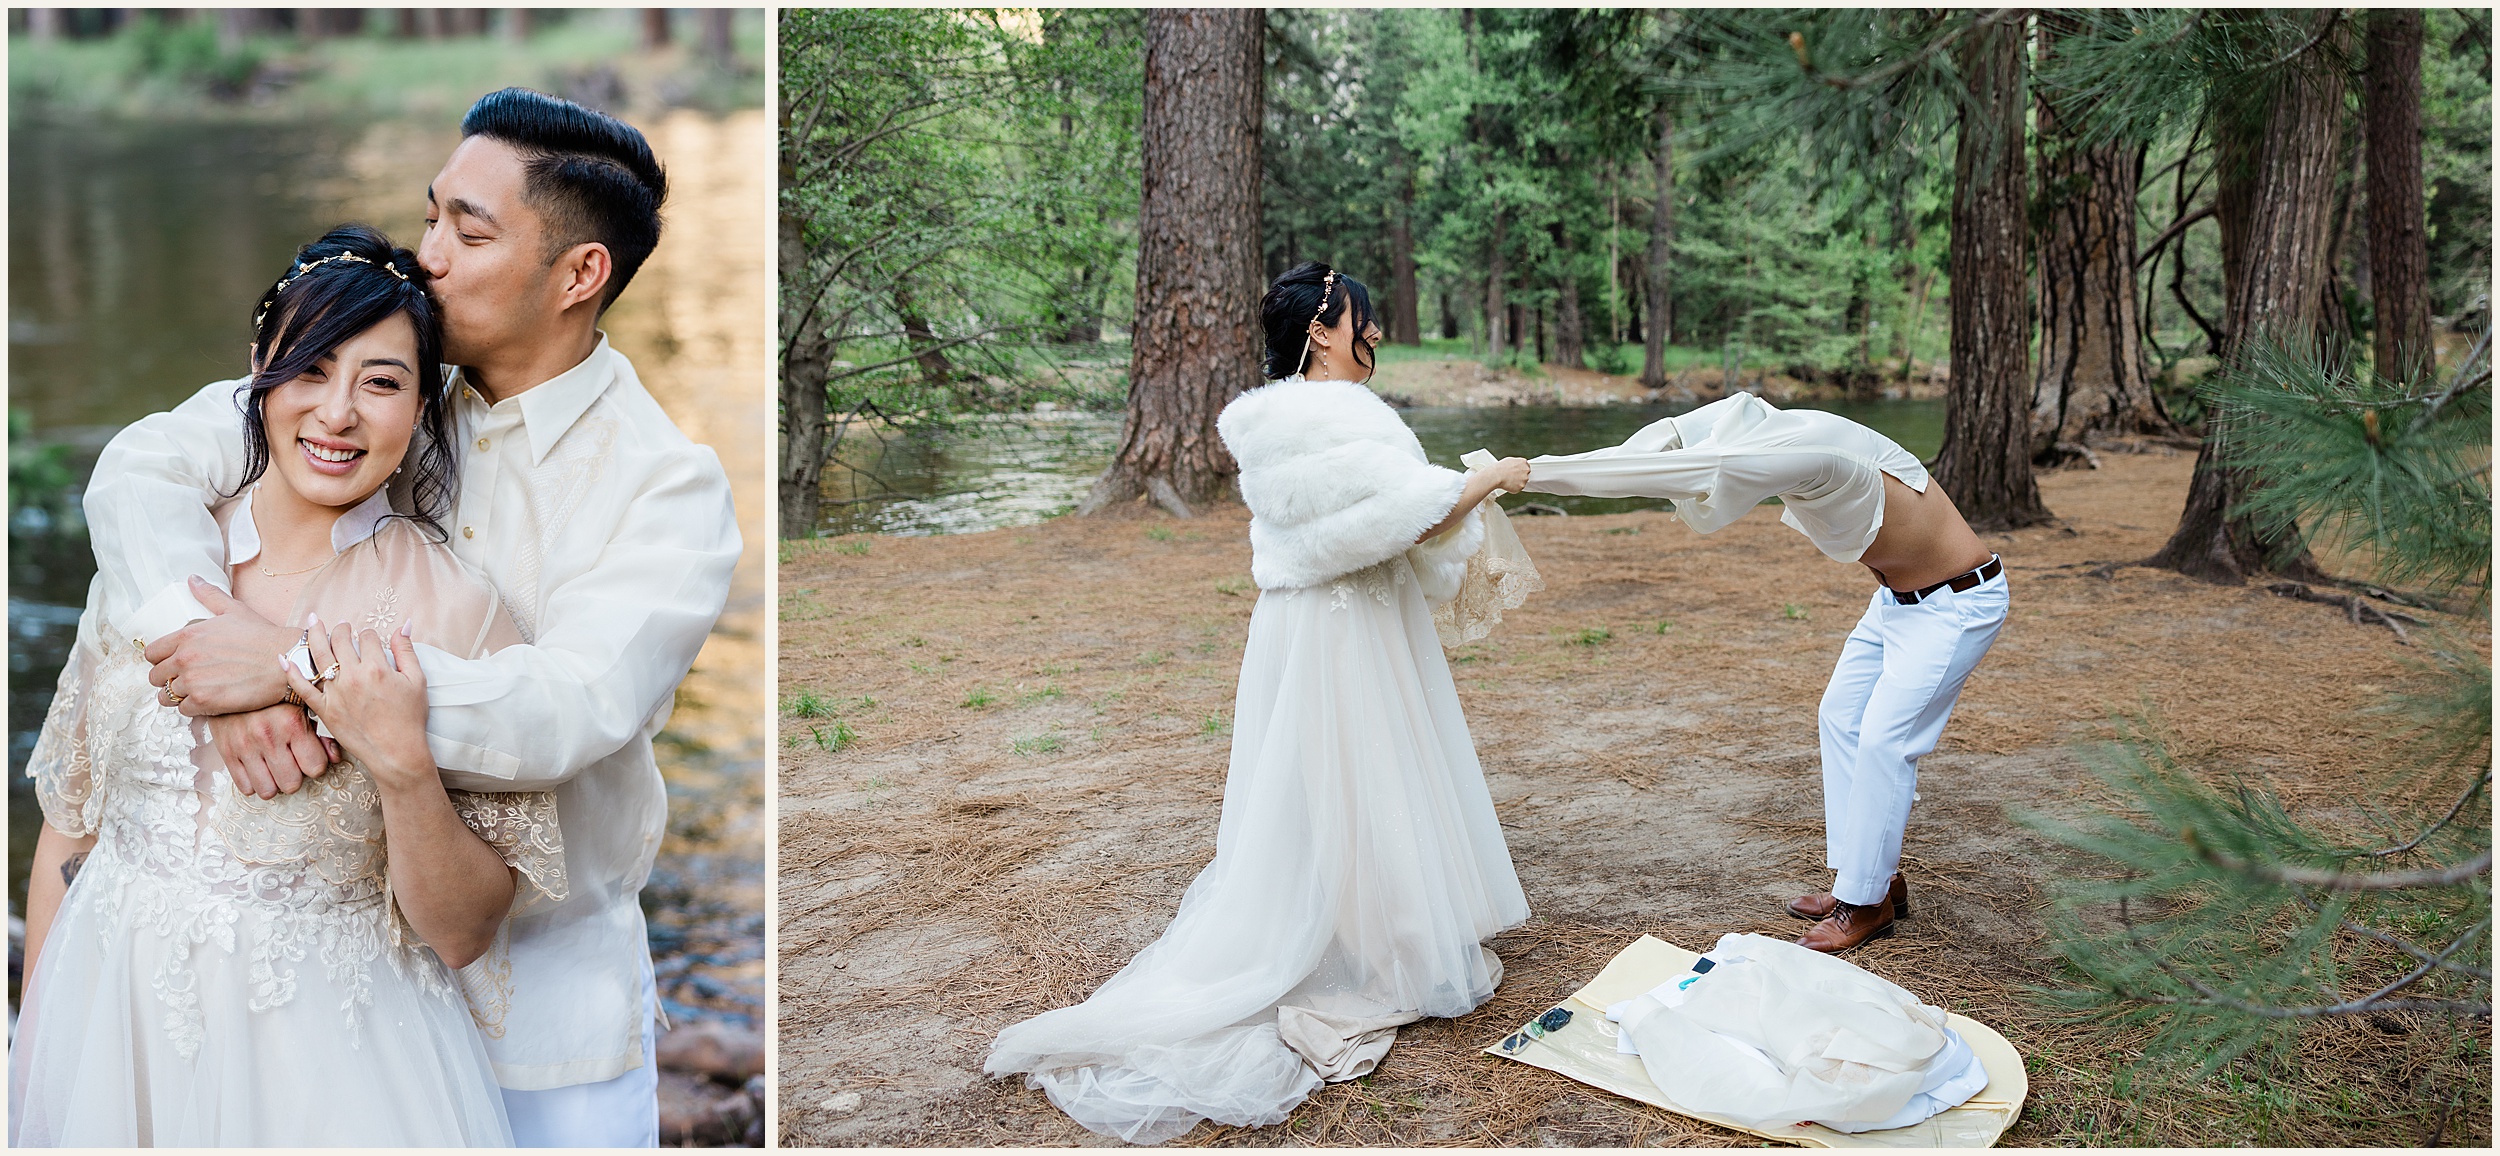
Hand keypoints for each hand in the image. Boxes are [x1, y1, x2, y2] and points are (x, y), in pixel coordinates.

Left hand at [145, 577, 297, 715]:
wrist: (287, 659)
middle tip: (186, 680)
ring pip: (167, 697)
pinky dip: (194, 708)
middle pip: (155, 677)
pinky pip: (184, 710)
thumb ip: (209, 596)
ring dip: (179, 696)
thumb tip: (193, 579)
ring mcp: (193, 681)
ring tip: (197, 693)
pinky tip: (209, 701)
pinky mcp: (205, 701)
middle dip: (168, 680)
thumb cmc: (263, 637)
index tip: (172, 664)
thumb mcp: (234, 610)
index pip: (152, 653)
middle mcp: (185, 658)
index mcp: (187, 636)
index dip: (161, 660)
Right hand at [205, 704, 339, 798]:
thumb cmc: (273, 695)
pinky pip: (245, 787)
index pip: (315, 768)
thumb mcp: (303, 705)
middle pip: (292, 784)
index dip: (315, 764)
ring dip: (273, 783)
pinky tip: (257, 768)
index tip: (309, 757)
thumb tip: (335, 758)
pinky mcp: (227, 752)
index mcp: (292, 724)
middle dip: (294, 776)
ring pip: (268, 791)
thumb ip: (321, 733)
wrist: (231, 681)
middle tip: (290, 763)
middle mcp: (268, 737)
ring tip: (274, 768)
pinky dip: (253, 782)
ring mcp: (245, 746)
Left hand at [286, 616, 434, 792]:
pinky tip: (284, 658)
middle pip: (340, 640)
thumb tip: (403, 625)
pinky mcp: (324, 709)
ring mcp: (336, 693)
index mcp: (377, 668)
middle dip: (341, 629)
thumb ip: (407, 651)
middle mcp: (353, 677)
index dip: (369, 635)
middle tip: (342, 627)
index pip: (368, 637)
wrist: (396, 753)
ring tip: (313, 623)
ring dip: (314, 635)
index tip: (371, 640)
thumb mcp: (417, 681)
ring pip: (318, 656)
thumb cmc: (409, 719)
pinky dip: (291, 672)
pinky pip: (302, 688)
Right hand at [1490, 456, 1531, 492]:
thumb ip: (1516, 463)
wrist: (1496, 476)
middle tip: (1512, 477)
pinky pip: (1519, 488)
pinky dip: (1514, 488)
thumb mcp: (1509, 460)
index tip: (1517, 472)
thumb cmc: (1500, 468)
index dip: (1521, 470)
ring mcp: (1524, 478)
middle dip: (1520, 476)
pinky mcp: (1522, 486)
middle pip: (1526, 474)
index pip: (1526, 466)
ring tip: (1508, 481)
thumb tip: (1516, 466)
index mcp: (1523, 462)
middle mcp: (1526, 470)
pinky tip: (1508, 485)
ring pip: (1522, 482)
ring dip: (1517, 482)